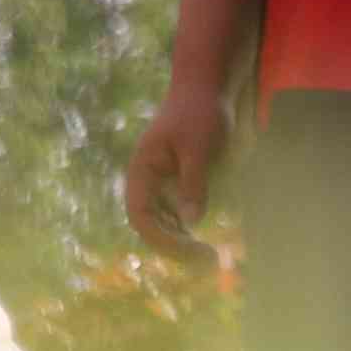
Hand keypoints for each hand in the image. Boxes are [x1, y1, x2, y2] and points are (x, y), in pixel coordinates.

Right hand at [126, 80, 235, 256]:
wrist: (207, 90)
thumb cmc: (199, 114)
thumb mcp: (198, 149)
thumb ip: (193, 183)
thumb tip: (190, 223)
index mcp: (142, 172)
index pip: (140, 216)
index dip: (161, 238)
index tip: (191, 249)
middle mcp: (148, 182)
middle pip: (152, 225)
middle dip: (175, 247)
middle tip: (209, 260)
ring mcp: (163, 184)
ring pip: (165, 224)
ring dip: (182, 243)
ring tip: (210, 257)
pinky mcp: (179, 183)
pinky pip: (178, 215)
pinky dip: (189, 231)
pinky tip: (209, 238)